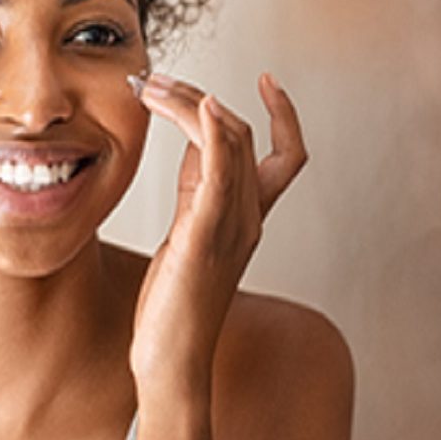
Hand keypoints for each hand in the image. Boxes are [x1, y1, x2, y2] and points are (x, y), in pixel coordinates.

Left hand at [128, 71, 306, 403]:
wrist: (171, 360)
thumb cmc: (176, 303)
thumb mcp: (189, 232)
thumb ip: (198, 188)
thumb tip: (193, 140)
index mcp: (249, 217)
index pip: (287, 155)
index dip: (285, 115)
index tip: (267, 79)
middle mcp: (249, 217)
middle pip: (244, 135)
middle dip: (201, 97)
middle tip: (156, 81)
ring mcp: (231, 226)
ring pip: (230, 143)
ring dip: (193, 103)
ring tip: (153, 87)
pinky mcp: (203, 236)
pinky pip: (219, 173)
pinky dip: (212, 132)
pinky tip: (200, 106)